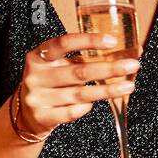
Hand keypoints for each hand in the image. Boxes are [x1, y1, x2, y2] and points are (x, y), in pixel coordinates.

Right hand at [16, 32, 139, 136]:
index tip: (112, 41)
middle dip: (108, 69)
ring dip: (107, 90)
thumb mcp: (55, 66)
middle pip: (78, 71)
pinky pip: (72, 112)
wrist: (26, 114)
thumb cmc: (48, 84)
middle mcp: (35, 76)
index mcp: (38, 57)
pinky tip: (93, 104)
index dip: (88, 41)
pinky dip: (86, 107)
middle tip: (131, 66)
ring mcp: (36, 97)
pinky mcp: (41, 116)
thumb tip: (116, 54)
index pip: (63, 43)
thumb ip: (77, 59)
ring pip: (79, 94)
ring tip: (127, 87)